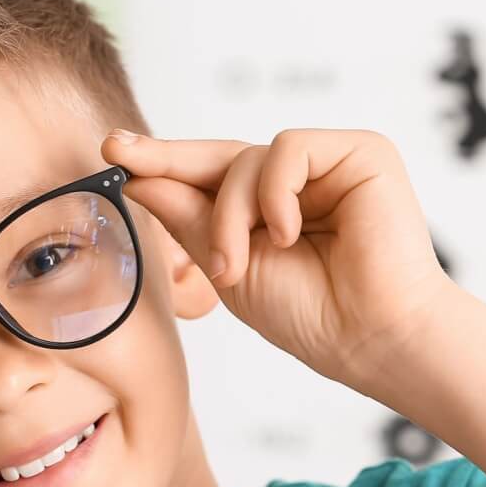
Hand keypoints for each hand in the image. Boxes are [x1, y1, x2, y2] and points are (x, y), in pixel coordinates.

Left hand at [101, 127, 459, 388]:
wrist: (370, 338)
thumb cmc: (313, 316)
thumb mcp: (230, 267)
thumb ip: (191, 219)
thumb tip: (140, 177)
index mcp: (275, 210)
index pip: (214, 177)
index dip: (166, 165)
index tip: (115, 153)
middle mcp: (305, 182)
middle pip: (224, 155)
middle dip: (173, 162)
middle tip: (124, 156)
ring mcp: (333, 165)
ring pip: (249, 156)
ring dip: (229, 213)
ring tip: (236, 265)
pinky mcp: (362, 152)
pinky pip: (290, 148)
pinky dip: (275, 193)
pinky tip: (288, 233)